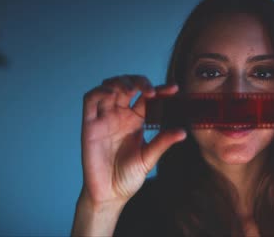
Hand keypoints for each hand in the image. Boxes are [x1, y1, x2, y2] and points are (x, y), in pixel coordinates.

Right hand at [80, 75, 185, 205]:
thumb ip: (162, 143)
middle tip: (151, 90)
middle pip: (128, 86)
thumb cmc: (129, 176)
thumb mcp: (149, 158)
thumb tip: (183, 132)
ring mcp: (104, 118)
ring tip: (132, 90)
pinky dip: (100, 91)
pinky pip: (90, 100)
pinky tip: (112, 94)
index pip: (147, 97)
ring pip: (109, 87)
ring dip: (120, 82)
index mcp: (137, 120)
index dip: (160, 89)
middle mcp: (120, 115)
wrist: (109, 193)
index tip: (174, 89)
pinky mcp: (90, 124)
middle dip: (139, 81)